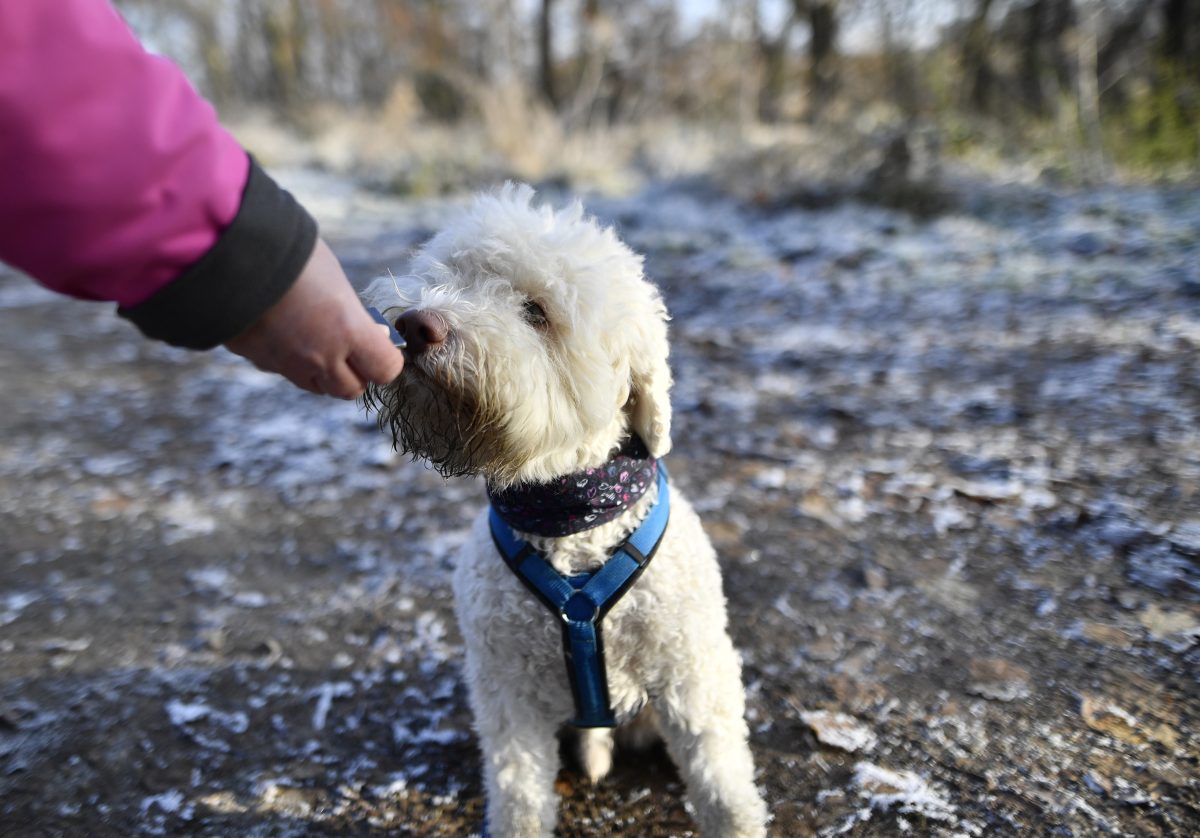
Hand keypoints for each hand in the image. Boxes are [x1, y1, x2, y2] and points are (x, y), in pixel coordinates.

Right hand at [224, 238, 403, 397]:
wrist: (226, 252)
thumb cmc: (288, 253)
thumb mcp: (333, 278)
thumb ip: (352, 312)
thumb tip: (366, 329)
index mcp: (347, 330)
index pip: (385, 369)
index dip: (386, 359)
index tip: (380, 342)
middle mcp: (320, 356)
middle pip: (352, 389)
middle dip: (357, 372)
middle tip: (351, 346)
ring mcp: (287, 363)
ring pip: (318, 387)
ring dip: (325, 373)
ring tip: (319, 341)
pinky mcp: (258, 360)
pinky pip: (285, 372)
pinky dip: (292, 362)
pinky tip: (285, 334)